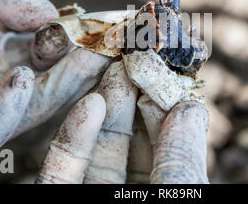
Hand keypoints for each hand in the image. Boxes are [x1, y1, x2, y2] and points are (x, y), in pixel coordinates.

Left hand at [0, 0, 109, 168]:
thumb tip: (50, 17)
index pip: (46, 46)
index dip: (76, 36)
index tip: (107, 25)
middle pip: (47, 77)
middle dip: (82, 62)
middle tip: (115, 46)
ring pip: (30, 104)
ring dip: (60, 85)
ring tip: (88, 60)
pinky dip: (9, 107)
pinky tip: (21, 79)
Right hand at [37, 61, 208, 183]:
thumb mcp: (180, 189)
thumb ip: (181, 153)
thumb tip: (190, 107)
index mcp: (161, 190)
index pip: (162, 144)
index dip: (160, 104)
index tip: (159, 68)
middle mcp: (126, 193)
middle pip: (125, 141)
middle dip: (128, 97)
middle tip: (131, 58)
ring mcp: (91, 194)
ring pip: (94, 150)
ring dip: (103, 108)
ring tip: (114, 70)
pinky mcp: (57, 200)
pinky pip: (61, 171)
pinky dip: (73, 137)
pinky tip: (90, 104)